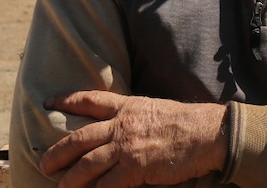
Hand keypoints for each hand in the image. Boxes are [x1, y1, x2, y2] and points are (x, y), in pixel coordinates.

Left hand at [40, 90, 227, 187]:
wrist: (208, 133)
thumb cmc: (189, 122)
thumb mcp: (157, 109)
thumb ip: (137, 116)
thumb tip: (121, 126)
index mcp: (130, 106)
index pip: (91, 100)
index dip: (68, 100)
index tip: (50, 102)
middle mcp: (123, 125)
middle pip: (79, 138)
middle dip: (57, 152)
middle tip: (44, 163)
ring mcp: (127, 147)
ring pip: (86, 164)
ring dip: (70, 179)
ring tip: (61, 186)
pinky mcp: (134, 169)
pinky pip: (106, 185)